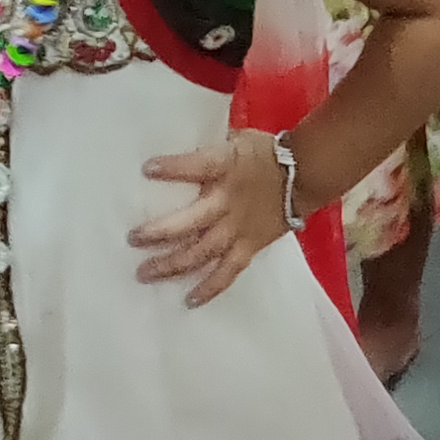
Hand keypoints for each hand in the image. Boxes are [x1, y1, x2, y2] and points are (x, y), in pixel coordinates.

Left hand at [130, 127, 294, 304]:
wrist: (307, 174)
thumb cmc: (265, 154)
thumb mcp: (237, 140)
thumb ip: (210, 148)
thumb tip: (177, 149)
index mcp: (226, 167)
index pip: (198, 166)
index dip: (173, 168)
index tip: (147, 169)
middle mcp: (228, 201)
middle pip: (191, 221)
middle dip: (160, 232)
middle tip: (132, 239)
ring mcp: (238, 228)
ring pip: (202, 252)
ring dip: (173, 264)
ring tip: (145, 273)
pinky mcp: (249, 247)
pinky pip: (228, 272)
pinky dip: (210, 287)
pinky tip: (188, 300)